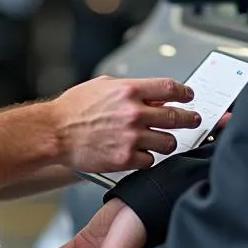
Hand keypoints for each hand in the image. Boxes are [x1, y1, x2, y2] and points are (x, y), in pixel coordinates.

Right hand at [49, 76, 197, 172]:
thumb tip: (150, 95)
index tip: (188, 96)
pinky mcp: (125, 159)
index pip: (169, 88)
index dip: (184, 93)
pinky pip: (150, 161)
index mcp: (129, 91)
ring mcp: (131, 137)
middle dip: (189, 119)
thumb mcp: (103, 86)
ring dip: (168, 141)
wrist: (54, 133)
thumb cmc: (73, 109)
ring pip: (168, 142)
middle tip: (193, 120)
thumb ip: (129, 89)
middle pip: (176, 117)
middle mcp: (134, 113)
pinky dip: (148, 158)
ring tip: (164, 140)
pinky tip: (142, 153)